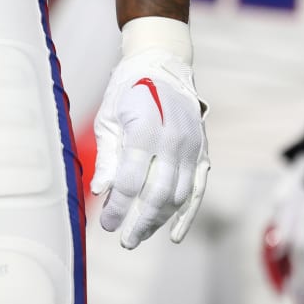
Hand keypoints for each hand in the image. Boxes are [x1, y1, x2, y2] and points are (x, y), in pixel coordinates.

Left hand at [89, 19, 209, 248]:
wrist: (162, 63)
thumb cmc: (128, 89)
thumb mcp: (109, 117)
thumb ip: (107, 155)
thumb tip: (101, 191)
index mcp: (144, 130)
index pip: (129, 182)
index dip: (118, 208)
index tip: (106, 225)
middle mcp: (172, 141)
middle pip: (157, 195)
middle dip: (140, 222)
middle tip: (125, 240)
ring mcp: (191, 147)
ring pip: (178, 196)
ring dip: (159, 221)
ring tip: (141, 235)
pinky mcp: (202, 151)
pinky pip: (198, 189)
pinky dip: (187, 214)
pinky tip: (174, 234)